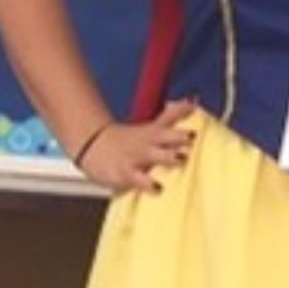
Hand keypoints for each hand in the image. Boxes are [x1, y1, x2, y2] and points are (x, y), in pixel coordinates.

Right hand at [79, 99, 196, 192]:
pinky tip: (158, 187)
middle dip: (179, 136)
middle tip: (192, 136)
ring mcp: (137, 157)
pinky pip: (139, 180)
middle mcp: (148, 142)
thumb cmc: (132, 140)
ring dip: (168, 156)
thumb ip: (173, 115)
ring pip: (155, 156)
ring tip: (181, 158)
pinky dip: (148, 184)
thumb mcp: (152, 127)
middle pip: (165, 136)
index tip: (193, 105)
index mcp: (155, 131)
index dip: (182, 110)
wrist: (95, 147)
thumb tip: (194, 100)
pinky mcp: (127, 173)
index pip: (169, 116)